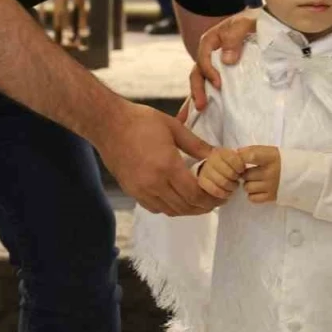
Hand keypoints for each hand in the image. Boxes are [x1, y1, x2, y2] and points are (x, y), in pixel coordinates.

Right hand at [95, 100, 218, 215]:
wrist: (108, 124)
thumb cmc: (142, 121)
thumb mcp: (175, 128)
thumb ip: (198, 145)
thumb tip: (217, 156)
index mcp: (167, 166)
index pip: (196, 194)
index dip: (213, 198)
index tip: (224, 194)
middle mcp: (154, 183)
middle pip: (186, 206)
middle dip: (205, 206)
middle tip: (217, 200)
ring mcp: (141, 190)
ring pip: (171, 211)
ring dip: (189, 209)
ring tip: (202, 201)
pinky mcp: (132, 191)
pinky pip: (156, 208)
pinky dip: (171, 207)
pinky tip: (179, 198)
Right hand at [189, 13, 257, 110]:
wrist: (264, 24)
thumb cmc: (253, 22)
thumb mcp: (244, 24)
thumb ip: (234, 38)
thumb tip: (227, 60)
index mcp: (210, 41)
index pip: (204, 58)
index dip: (209, 71)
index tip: (218, 84)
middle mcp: (209, 54)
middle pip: (198, 73)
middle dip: (197, 90)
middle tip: (201, 105)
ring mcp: (214, 66)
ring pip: (201, 83)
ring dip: (196, 98)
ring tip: (194, 114)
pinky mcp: (222, 74)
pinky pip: (210, 87)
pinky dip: (203, 99)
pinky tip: (197, 115)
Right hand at [198, 147, 245, 200]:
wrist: (213, 174)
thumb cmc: (230, 166)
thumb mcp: (236, 158)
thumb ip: (241, 157)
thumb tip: (248, 157)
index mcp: (221, 152)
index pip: (232, 158)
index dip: (239, 166)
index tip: (242, 170)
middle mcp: (211, 159)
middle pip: (229, 172)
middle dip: (236, 178)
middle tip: (237, 179)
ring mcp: (205, 171)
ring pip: (223, 182)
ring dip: (231, 187)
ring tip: (234, 187)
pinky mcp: (202, 182)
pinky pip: (215, 190)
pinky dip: (224, 194)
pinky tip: (227, 193)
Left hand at [238, 145, 280, 203]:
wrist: (300, 174)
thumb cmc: (280, 160)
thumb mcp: (269, 151)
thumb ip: (253, 151)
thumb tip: (235, 153)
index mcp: (271, 157)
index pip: (251, 155)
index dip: (241, 157)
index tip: (240, 160)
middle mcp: (271, 172)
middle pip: (246, 175)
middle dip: (244, 174)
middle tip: (250, 172)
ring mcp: (271, 186)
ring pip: (247, 187)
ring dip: (248, 184)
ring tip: (254, 181)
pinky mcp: (272, 197)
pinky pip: (252, 198)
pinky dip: (252, 194)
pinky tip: (258, 189)